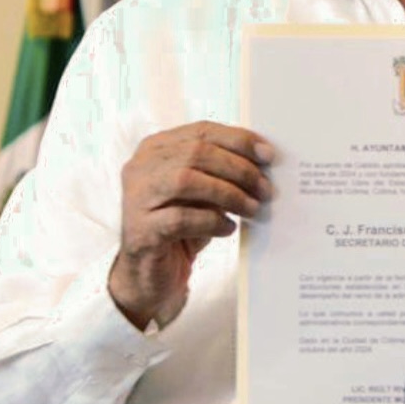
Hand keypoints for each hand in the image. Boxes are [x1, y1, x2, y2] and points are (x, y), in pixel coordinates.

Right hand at [109, 122, 273, 329]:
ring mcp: (136, 197)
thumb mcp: (203, 191)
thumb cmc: (182, 226)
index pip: (202, 131)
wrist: (152, 272)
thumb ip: (221, 170)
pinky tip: (227, 228)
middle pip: (196, 153)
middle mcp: (140, 167)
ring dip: (228, 194)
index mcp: (156, 147)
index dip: (238, 140)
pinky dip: (211, 221)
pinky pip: (180, 218)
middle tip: (265, 189)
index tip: (268, 155)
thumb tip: (263, 158)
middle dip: (238, 169)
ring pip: (186, 181)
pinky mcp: (140, 230)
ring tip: (251, 209)